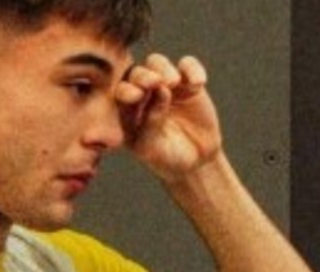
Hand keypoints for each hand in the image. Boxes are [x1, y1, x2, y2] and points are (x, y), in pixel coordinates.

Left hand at [114, 53, 222, 181]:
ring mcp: (165, 86)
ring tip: (174, 82)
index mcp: (127, 109)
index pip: (121, 93)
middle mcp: (143, 93)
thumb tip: (161, 89)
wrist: (195, 161)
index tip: (136, 96)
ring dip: (164, 68)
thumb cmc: (165, 157)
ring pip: (158, 63)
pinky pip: (188, 65)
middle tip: (155, 81)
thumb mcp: (152, 147)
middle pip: (137, 73)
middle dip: (144, 75)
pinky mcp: (187, 84)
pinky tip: (198, 84)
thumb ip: (151, 121)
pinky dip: (193, 69)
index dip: (127, 90)